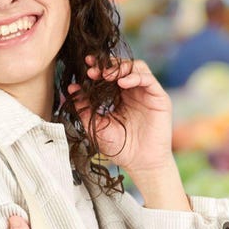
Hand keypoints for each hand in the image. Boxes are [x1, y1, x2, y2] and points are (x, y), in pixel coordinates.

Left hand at [68, 57, 189, 210]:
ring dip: (120, 68)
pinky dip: (134, 76)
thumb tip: (70, 91)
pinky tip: (122, 83)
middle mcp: (133, 92)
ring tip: (106, 75)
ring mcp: (146, 93)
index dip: (97, 69)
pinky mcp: (158, 97)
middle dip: (106, 65)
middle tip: (92, 69)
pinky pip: (148, 79)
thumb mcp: (96, 127)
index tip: (84, 67)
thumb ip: (84, 109)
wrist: (140, 164)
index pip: (108, 76)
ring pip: (136, 67)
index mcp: (119, 97)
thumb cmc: (120, 148)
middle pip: (121, 67)